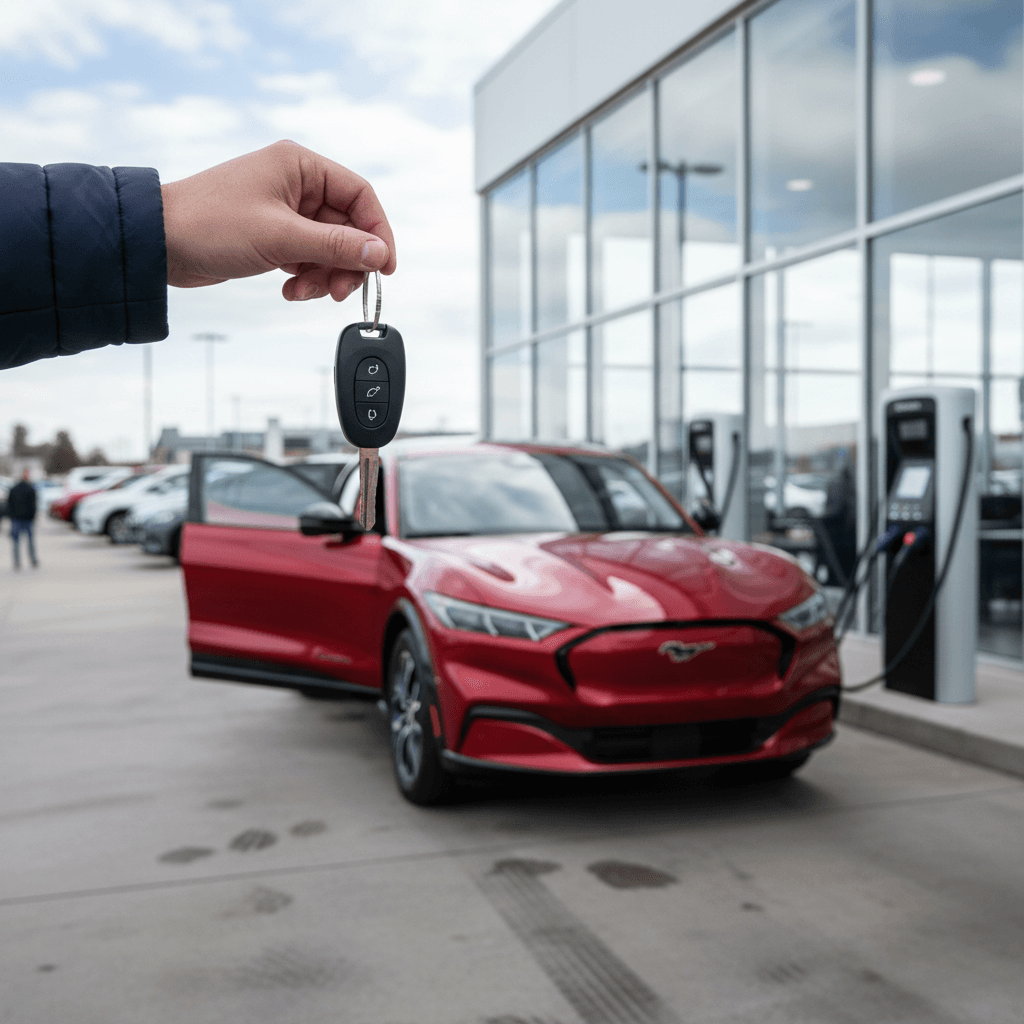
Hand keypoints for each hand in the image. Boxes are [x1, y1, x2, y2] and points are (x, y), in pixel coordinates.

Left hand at [161, 140, 395, 301]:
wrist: (158, 243)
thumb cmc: (209, 224)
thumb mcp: (281, 237)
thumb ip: (336, 246)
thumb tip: (379, 253)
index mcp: (300, 165)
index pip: (360, 196)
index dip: (378, 232)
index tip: (385, 267)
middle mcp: (295, 183)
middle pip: (347, 227)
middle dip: (346, 263)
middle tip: (339, 291)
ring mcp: (284, 211)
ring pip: (328, 247)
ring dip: (324, 275)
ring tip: (304, 291)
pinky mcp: (272, 234)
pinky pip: (307, 257)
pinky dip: (305, 276)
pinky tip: (289, 288)